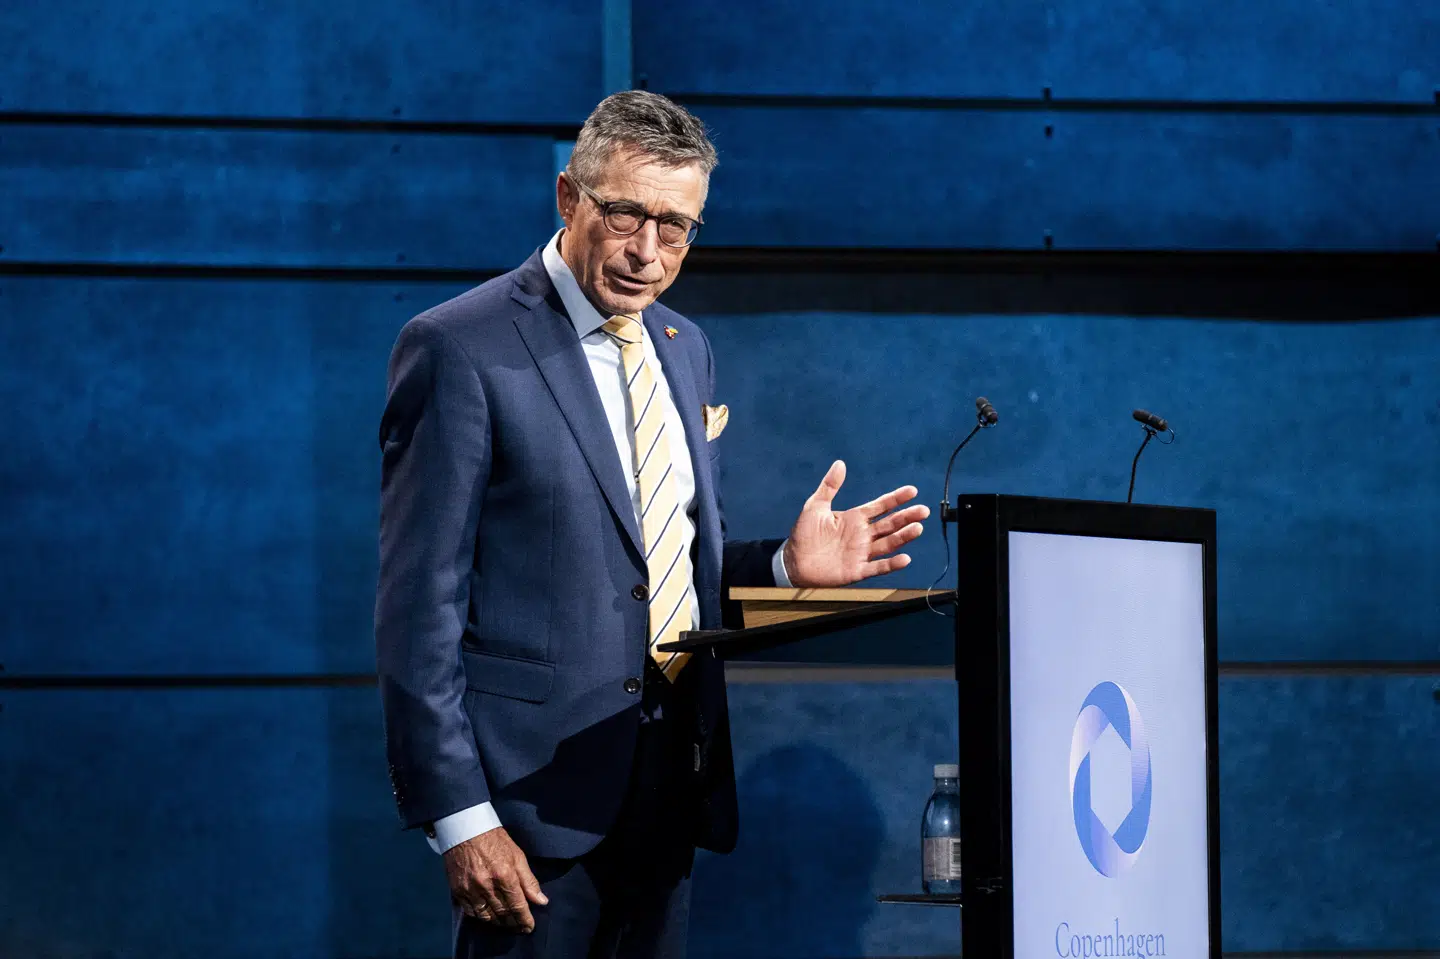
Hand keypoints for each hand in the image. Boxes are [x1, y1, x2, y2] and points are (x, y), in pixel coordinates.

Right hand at [443, 827, 547, 932]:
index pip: (518, 906)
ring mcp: (470, 889)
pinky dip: (482, 917)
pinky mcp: (458, 891)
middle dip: (513, 924)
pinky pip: (471, 912)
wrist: (465, 830)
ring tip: (506, 924)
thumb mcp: (517, 855)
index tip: (529, 927)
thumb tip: (541, 901)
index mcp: (505, 874)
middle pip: (503, 914)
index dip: (525, 920)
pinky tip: (489, 916)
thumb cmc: (495, 840)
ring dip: (498, 923)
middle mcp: (487, 885)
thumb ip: (529, 881)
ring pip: (487, 917)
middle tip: (520, 927)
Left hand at [783, 460, 928, 587]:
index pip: (881, 506)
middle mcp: (863, 535)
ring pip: (888, 544)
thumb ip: (829, 486)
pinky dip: (891, 564)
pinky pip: (877, 567)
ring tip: (917, 529)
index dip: (896, 499)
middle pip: (890, 525)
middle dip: (906, 517)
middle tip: (923, 511)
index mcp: (855, 518)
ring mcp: (862, 553)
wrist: (794, 561)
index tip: (912, 491)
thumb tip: (840, 464)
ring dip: (903, 537)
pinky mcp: (857, 570)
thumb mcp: (815, 506)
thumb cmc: (804, 533)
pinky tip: (904, 558)